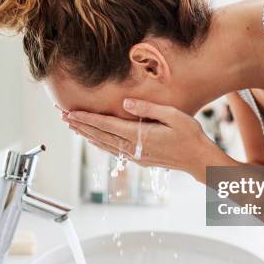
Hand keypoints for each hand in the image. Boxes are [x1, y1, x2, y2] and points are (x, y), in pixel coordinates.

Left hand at [63, 99, 227, 181]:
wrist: (199, 161)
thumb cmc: (190, 135)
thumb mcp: (173, 116)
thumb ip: (148, 109)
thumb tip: (125, 103)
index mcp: (139, 135)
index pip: (106, 125)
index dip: (87, 119)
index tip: (70, 113)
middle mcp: (134, 148)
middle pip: (100, 136)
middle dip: (81, 126)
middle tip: (63, 117)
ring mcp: (136, 156)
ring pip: (105, 145)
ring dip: (88, 136)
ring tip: (74, 127)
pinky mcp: (140, 160)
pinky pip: (114, 151)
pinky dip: (101, 144)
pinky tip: (95, 140)